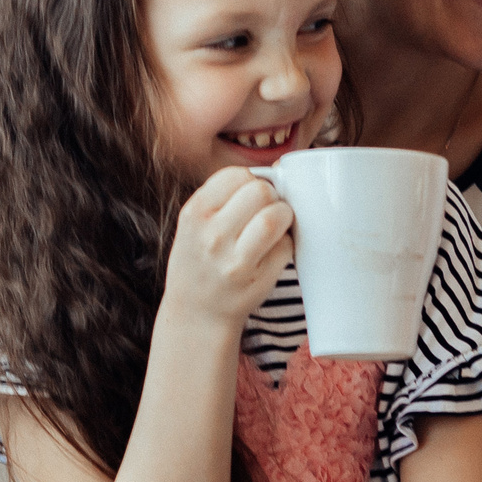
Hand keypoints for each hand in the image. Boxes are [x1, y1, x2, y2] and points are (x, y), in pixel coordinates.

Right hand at [161, 167, 292, 326]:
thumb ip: (224, 197)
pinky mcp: (259, 279)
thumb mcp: (195, 224)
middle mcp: (212, 235)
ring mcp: (235, 260)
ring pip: (276, 216)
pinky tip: (273, 250)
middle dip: (271, 196)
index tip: (249, 196)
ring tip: (276, 226)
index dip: (251, 181)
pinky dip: (286, 244)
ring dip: (283, 216)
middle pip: (261, 191)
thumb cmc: (200, 261)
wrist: (196, 313)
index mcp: (194, 214)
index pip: (237, 174)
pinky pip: (286, 246)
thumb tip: (278, 167)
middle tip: (266, 211)